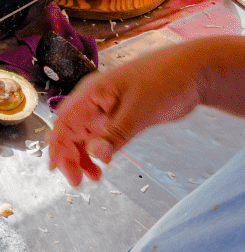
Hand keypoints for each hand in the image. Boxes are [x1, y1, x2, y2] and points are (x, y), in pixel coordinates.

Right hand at [48, 42, 204, 185]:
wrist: (193, 71)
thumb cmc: (165, 80)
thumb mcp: (139, 111)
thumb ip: (115, 133)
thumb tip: (95, 153)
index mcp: (91, 93)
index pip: (64, 122)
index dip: (57, 146)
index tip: (58, 169)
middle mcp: (94, 101)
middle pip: (70, 131)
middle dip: (70, 156)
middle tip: (79, 180)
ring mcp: (106, 107)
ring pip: (84, 135)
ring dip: (84, 156)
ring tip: (94, 176)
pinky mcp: (119, 114)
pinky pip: (100, 134)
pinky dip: (99, 150)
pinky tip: (105, 162)